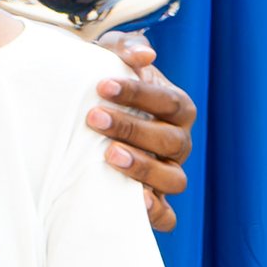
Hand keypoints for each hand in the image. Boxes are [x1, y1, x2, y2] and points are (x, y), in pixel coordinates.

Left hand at [87, 35, 194, 232]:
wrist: (87, 118)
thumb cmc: (103, 87)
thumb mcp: (110, 58)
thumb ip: (125, 49)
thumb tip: (145, 57)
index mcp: (176, 108)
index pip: (169, 101)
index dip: (139, 94)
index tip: (102, 86)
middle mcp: (179, 142)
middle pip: (171, 140)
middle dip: (132, 129)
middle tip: (94, 119)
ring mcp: (169, 173)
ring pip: (173, 178)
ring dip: (143, 168)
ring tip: (109, 155)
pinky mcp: (155, 201)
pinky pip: (166, 216)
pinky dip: (155, 212)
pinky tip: (134, 201)